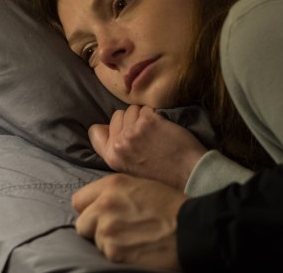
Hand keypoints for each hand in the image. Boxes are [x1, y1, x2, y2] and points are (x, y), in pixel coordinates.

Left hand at [72, 173, 186, 270]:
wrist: (192, 228)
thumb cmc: (172, 206)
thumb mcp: (142, 185)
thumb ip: (115, 192)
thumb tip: (97, 204)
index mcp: (113, 184)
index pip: (79, 200)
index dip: (90, 209)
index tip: (100, 214)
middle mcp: (105, 204)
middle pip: (82, 223)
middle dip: (96, 228)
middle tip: (119, 229)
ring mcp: (107, 229)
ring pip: (95, 241)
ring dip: (109, 242)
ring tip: (133, 237)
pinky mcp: (113, 251)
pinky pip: (106, 254)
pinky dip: (119, 254)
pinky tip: (137, 247)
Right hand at [90, 104, 207, 189]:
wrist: (188, 175)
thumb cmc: (163, 174)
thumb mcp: (130, 170)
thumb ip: (118, 152)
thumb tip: (110, 131)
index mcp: (112, 158)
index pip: (95, 131)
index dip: (108, 127)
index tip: (120, 129)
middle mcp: (119, 144)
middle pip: (116, 116)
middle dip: (130, 120)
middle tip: (146, 133)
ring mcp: (133, 132)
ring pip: (132, 109)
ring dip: (144, 115)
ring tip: (156, 131)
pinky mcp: (150, 121)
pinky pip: (147, 108)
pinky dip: (156, 114)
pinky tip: (164, 128)